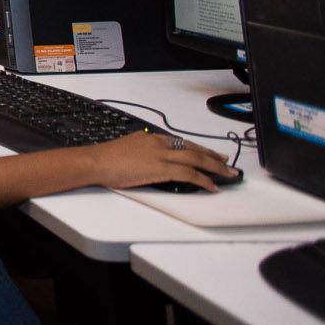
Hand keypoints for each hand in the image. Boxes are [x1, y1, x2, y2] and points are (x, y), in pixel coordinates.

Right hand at [93, 129, 236, 190]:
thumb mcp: (128, 150)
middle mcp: (159, 144)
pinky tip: (212, 186)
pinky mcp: (162, 168)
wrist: (97, 162)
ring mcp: (162, 156)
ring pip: (197, 159)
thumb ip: (143, 154)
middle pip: (194, 149)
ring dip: (215, 167)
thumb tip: (150, 164)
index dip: (199, 148)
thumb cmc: (106, 159)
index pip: (182, 142)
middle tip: (227, 162)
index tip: (210, 153)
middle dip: (213, 156)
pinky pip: (190, 174)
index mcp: (151, 138)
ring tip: (228, 174)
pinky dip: (204, 180)